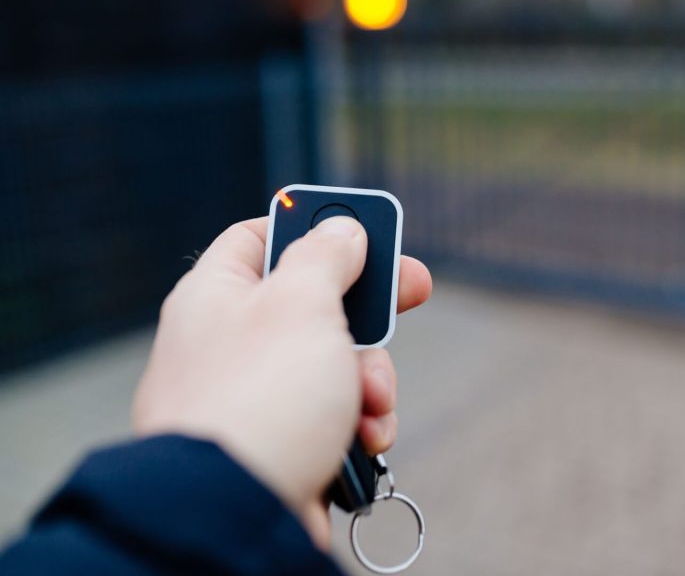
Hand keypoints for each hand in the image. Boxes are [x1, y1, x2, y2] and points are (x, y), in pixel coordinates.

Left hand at [131, 216, 430, 548]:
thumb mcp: (301, 302)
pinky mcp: (281, 444)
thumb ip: (326, 255)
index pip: (262, 235)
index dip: (316, 225)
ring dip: (372, 377)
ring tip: (370, 402)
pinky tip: (365, 439)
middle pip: (315, 301)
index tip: (365, 230)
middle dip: (369, 312)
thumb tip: (342, 230)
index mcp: (217, 294)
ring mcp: (256, 397)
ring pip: (336, 362)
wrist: (234, 512)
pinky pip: (335, 416)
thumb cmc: (260, 398)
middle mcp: (231, 342)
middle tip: (413, 292)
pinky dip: (360, 423)